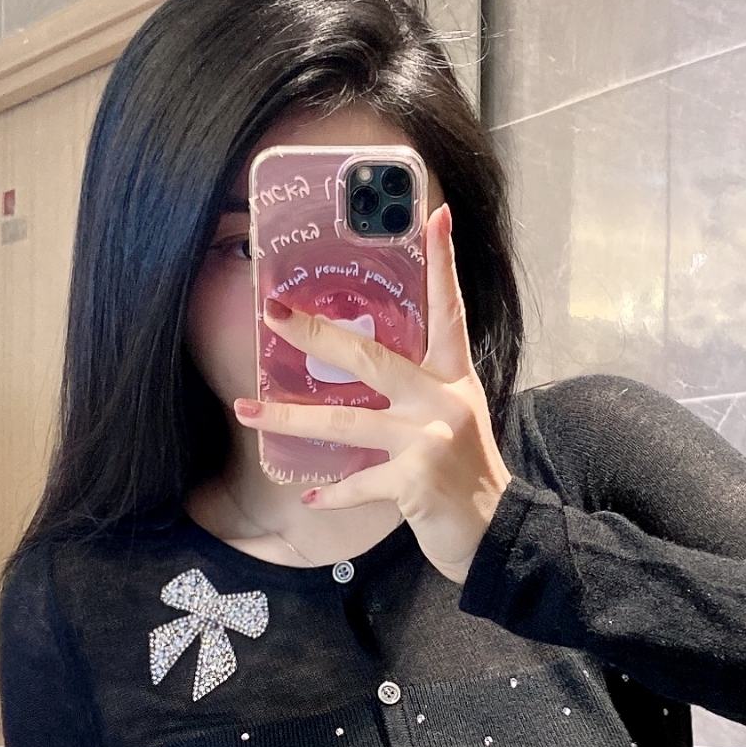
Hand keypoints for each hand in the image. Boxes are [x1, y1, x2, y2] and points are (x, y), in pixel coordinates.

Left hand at [233, 201, 514, 585]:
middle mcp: (443, 399)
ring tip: (247, 411)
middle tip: (272, 313)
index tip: (435, 215)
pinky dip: (334, 491)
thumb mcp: (454, 417)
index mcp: (454, 376)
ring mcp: (429, 439)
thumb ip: (418, 390)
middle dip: (316, 333)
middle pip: (370, 357)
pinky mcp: (415, 481)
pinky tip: (309, 494)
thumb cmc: (467, 473)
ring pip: (345, 422)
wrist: (498, 532)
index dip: (442, 262)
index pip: (449, 309)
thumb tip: (360, 368)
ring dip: (290, 418)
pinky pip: (359, 482)